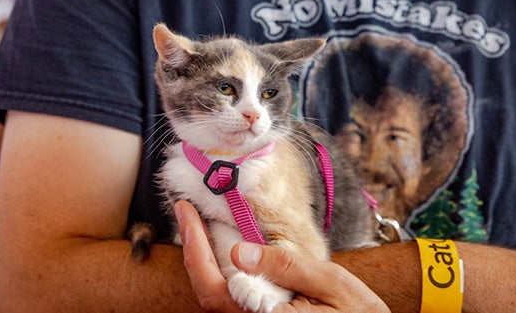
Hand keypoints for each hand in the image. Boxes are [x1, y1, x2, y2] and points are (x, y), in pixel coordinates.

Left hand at [174, 200, 388, 312]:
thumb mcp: (329, 283)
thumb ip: (285, 267)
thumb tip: (239, 250)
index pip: (214, 286)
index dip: (194, 248)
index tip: (186, 212)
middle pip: (207, 293)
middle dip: (193, 249)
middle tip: (186, 212)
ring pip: (216, 299)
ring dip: (203, 262)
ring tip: (199, 226)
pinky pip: (230, 302)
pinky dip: (218, 274)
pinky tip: (221, 250)